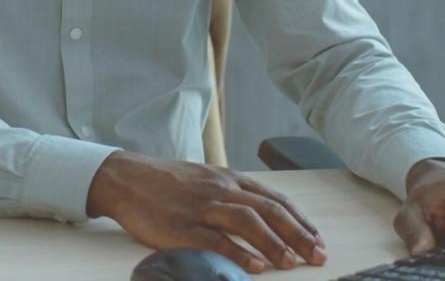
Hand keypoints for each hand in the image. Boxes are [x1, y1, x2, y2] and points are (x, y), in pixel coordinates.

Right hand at [87, 152, 326, 272]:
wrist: (126, 178)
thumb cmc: (166, 182)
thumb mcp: (205, 179)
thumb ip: (233, 194)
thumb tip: (263, 214)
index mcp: (227, 179)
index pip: (273, 199)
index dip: (299, 220)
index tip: (317, 239)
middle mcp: (219, 190)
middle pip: (267, 210)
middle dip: (297, 234)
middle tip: (318, 255)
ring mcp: (200, 207)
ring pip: (246, 221)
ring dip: (273, 243)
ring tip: (292, 263)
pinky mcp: (180, 227)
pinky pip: (214, 240)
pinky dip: (237, 253)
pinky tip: (254, 267)